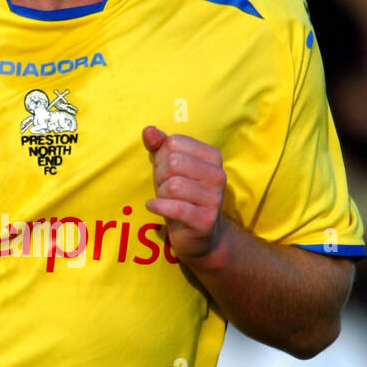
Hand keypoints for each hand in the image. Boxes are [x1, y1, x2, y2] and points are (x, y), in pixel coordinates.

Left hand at [141, 126, 226, 260]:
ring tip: (165, 199)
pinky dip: (158, 206)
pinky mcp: (205, 221)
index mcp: (213, 156)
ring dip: (161, 193)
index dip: (162, 156)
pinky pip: (175, 207)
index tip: (167, 171)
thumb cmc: (182, 195)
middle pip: (173, 162)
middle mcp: (218, 175)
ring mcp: (214, 199)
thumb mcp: (169, 167)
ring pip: (173, 185)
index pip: (174, 143)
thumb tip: (148, 130)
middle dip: (160, 176)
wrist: (201, 236)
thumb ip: (159, 146)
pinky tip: (154, 206)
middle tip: (164, 187)